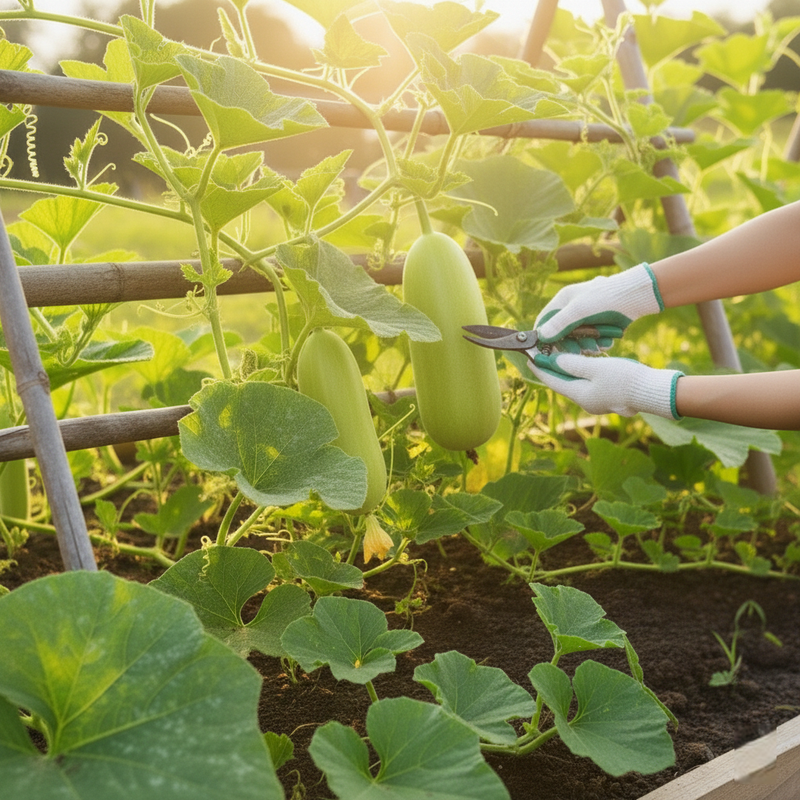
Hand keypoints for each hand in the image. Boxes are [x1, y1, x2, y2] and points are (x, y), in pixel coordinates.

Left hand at [528, 352, 683, 419]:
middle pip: (563, 383)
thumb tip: (553, 361)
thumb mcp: (596, 368)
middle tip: (542, 355)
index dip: (540, 368)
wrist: (654, 391)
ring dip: (567, 370)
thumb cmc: (625, 379)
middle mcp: (586, 401)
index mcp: (580, 396)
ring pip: (576, 383)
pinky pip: (588, 383)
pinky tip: (582, 364)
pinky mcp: (609, 396)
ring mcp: (599, 401)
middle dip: (552, 369)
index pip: (553, 381)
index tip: (529, 358)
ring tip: (559, 356)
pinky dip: (581, 373)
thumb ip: (573, 364)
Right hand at [535, 263, 663, 347]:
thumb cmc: (605, 298)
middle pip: (562, 335)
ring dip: (587, 346)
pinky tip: (607, 341)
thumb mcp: (579, 310)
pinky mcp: (601, 326)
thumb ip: (559, 324)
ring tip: (597, 345)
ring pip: (579, 340)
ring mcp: (588, 318)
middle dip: (571, 345)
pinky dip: (600, 343)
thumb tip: (540, 336)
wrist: (637, 295)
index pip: (545, 321)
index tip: (547, 351)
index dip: (544, 336)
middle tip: (578, 352)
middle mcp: (574, 310)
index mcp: (564, 300)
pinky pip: (594, 340)